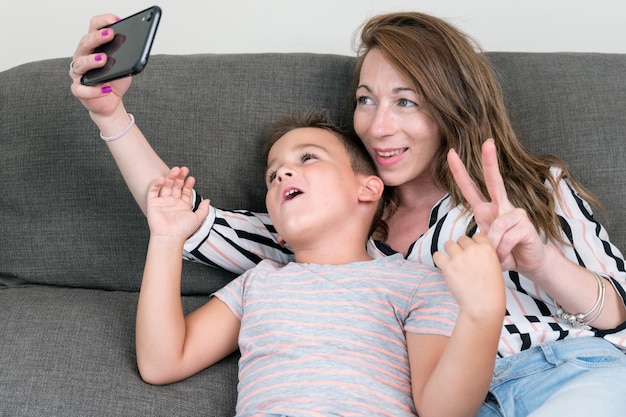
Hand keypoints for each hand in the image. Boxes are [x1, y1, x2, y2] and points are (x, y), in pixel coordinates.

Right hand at [69, 14, 131, 117]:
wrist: (111, 101)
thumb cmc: (115, 80)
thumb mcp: (125, 65)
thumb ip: (126, 55)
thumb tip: (137, 46)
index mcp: (92, 46)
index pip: (93, 27)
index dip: (103, 22)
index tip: (115, 19)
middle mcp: (82, 57)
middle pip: (86, 43)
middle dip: (98, 37)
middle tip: (110, 34)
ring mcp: (79, 74)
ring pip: (80, 64)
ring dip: (92, 61)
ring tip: (104, 59)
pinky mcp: (79, 90)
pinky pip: (83, 89)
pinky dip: (94, 90)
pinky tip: (106, 89)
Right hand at [146, 167, 209, 241]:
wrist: (170, 237)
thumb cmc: (183, 230)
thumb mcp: (198, 218)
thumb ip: (203, 209)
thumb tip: (208, 200)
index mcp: (183, 206)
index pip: (185, 191)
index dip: (188, 184)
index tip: (192, 178)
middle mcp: (173, 203)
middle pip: (176, 186)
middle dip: (180, 177)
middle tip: (184, 169)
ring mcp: (163, 202)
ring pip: (166, 186)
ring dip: (170, 177)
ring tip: (176, 170)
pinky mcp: (153, 204)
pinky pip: (153, 191)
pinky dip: (157, 183)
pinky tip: (163, 178)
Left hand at [434, 234, 504, 316]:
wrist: (484, 306)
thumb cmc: (491, 290)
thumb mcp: (495, 266)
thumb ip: (485, 254)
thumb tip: (472, 247)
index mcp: (487, 248)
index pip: (476, 235)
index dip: (473, 243)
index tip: (472, 253)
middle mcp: (473, 250)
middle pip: (461, 239)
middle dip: (461, 248)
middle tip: (462, 261)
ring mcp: (459, 258)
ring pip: (448, 244)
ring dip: (449, 251)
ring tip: (453, 262)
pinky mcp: (448, 267)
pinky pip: (437, 255)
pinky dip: (439, 259)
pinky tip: (443, 265)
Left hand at [447, 139, 546, 274]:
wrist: (528, 262)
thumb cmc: (505, 250)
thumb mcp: (486, 244)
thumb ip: (480, 239)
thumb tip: (479, 241)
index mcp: (487, 209)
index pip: (470, 188)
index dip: (460, 172)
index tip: (451, 153)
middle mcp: (502, 206)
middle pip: (495, 182)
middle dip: (490, 162)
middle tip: (488, 142)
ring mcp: (516, 214)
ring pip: (497, 225)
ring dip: (494, 247)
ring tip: (498, 256)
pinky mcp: (526, 225)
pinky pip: (508, 238)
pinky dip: (503, 251)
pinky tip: (508, 256)